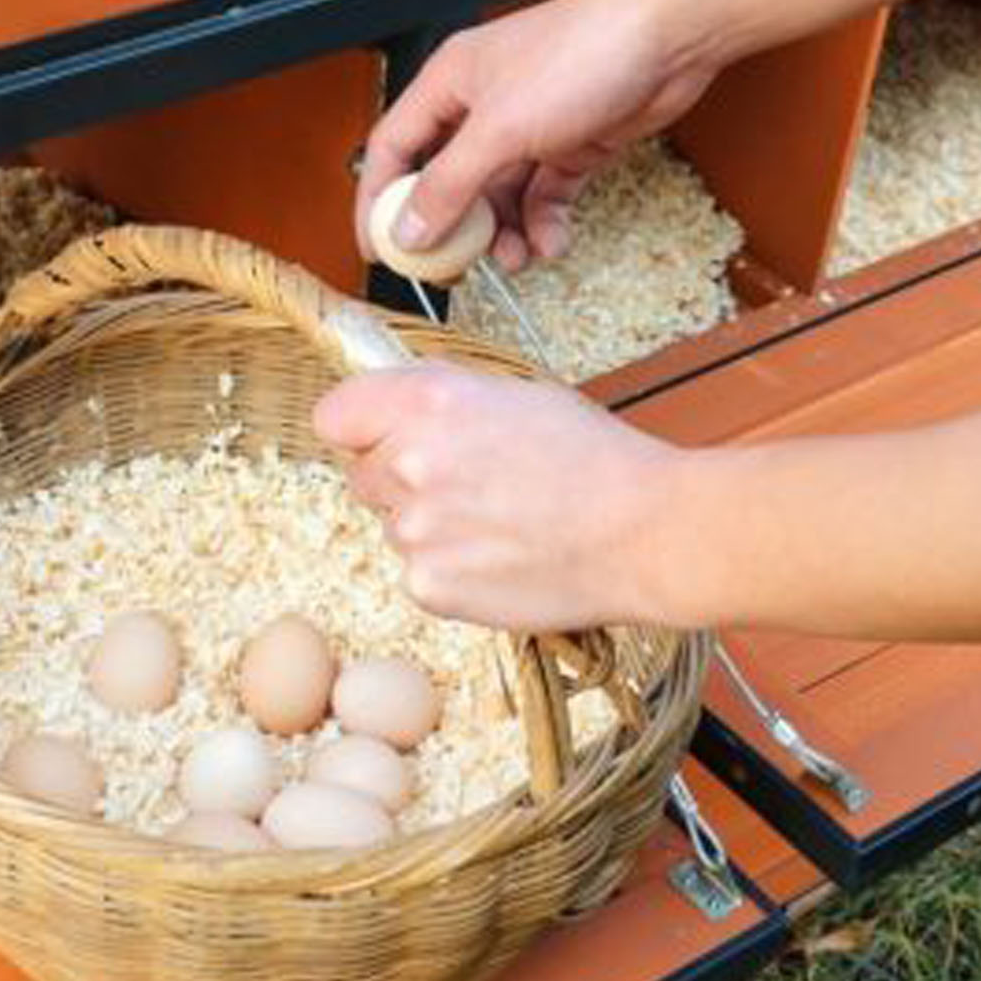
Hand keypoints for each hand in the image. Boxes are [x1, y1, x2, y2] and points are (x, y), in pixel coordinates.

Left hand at [312, 363, 678, 632]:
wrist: (646, 533)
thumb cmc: (594, 458)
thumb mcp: (515, 395)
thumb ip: (441, 399)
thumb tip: (394, 406)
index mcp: (428, 401)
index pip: (334, 416)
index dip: (362, 427)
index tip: (383, 435)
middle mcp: (408, 461)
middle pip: (362, 474)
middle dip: (399, 477)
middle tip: (468, 483)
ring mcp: (415, 530)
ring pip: (394, 526)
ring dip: (429, 525)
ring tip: (500, 522)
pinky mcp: (429, 586)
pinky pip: (418, 572)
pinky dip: (450, 569)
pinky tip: (502, 557)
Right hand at [355, 0, 718, 270]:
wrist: (672, 35)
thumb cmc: (583, 50)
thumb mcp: (500, 128)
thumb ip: (448, 184)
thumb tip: (407, 230)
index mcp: (448, 84)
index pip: (394, 149)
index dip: (379, 200)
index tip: (380, 248)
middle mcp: (483, 104)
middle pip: (447, 179)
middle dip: (452, 227)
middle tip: (453, 267)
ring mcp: (529, 124)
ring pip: (498, 195)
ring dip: (503, 232)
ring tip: (514, 257)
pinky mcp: (572, 142)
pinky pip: (544, 194)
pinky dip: (544, 222)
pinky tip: (551, 241)